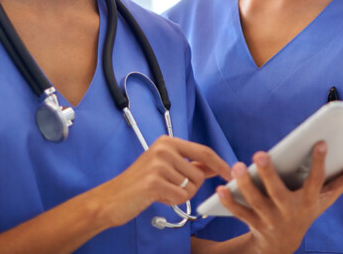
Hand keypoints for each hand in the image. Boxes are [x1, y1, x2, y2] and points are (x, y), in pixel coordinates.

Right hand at [95, 136, 231, 228]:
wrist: (112, 197)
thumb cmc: (140, 183)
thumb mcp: (165, 166)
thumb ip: (190, 164)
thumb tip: (215, 165)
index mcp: (167, 141)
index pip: (203, 151)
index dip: (220, 164)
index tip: (229, 173)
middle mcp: (163, 148)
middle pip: (199, 174)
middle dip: (191, 186)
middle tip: (171, 187)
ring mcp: (158, 164)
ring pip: (191, 187)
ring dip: (180, 194)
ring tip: (161, 191)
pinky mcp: (154, 182)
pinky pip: (180, 197)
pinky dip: (173, 201)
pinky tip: (158, 197)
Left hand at [215, 141, 342, 253]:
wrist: (283, 245)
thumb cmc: (305, 211)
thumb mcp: (326, 199)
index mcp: (308, 201)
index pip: (316, 181)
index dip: (319, 163)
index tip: (320, 142)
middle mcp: (289, 210)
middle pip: (278, 192)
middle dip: (269, 174)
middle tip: (260, 153)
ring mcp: (270, 218)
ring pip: (256, 201)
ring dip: (245, 184)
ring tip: (238, 166)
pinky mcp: (253, 222)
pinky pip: (239, 212)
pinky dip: (229, 201)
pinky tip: (220, 187)